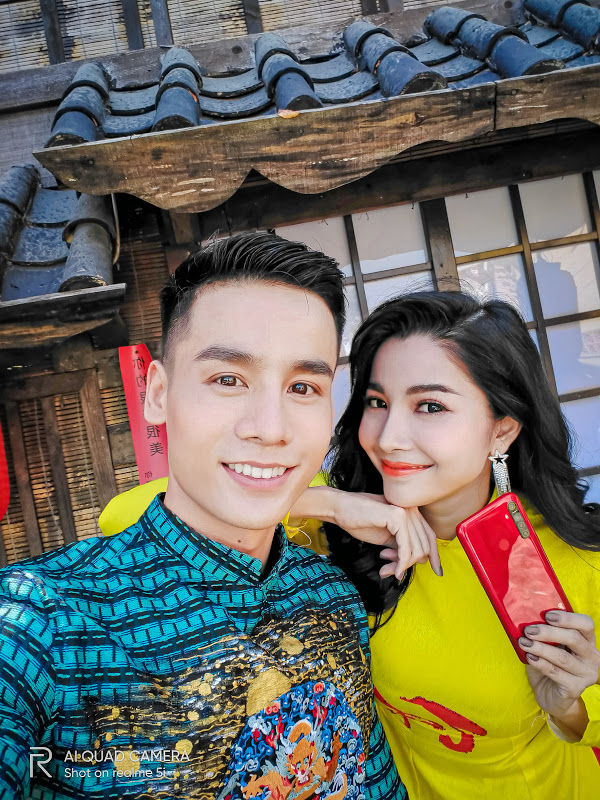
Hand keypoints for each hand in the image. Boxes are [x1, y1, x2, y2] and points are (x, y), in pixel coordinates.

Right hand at [330, 492, 441, 579]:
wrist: (340, 509)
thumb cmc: (360, 521)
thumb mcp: (387, 537)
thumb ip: (403, 546)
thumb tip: (421, 561)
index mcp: (411, 512)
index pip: (430, 536)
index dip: (435, 556)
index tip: (437, 571)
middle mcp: (412, 509)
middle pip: (425, 546)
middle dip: (410, 564)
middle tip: (393, 572)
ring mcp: (406, 511)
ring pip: (416, 549)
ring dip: (402, 566)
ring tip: (386, 570)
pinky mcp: (397, 516)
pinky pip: (406, 548)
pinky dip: (400, 563)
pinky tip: (391, 569)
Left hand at [520, 610, 599, 733]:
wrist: (550, 694)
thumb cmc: (550, 663)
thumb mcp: (550, 645)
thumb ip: (547, 632)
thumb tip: (527, 618)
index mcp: (588, 641)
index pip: (586, 624)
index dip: (567, 618)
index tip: (547, 615)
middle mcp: (592, 657)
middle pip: (574, 639)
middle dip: (549, 632)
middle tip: (529, 630)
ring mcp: (586, 674)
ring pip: (563, 657)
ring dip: (540, 648)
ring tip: (524, 643)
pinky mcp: (575, 688)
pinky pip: (555, 672)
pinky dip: (540, 663)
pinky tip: (530, 657)